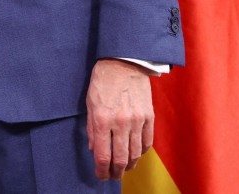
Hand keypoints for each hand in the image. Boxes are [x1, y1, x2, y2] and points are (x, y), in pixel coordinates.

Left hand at [86, 58, 154, 179]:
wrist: (123, 62)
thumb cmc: (103, 81)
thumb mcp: (89, 103)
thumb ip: (92, 128)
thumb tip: (94, 149)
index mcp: (102, 119)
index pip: (103, 155)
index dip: (101, 170)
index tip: (100, 176)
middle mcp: (121, 122)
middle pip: (121, 159)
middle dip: (115, 172)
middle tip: (112, 176)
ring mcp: (137, 120)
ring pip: (136, 153)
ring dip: (129, 165)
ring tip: (124, 168)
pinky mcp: (149, 116)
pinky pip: (147, 142)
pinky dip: (141, 152)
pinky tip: (136, 154)